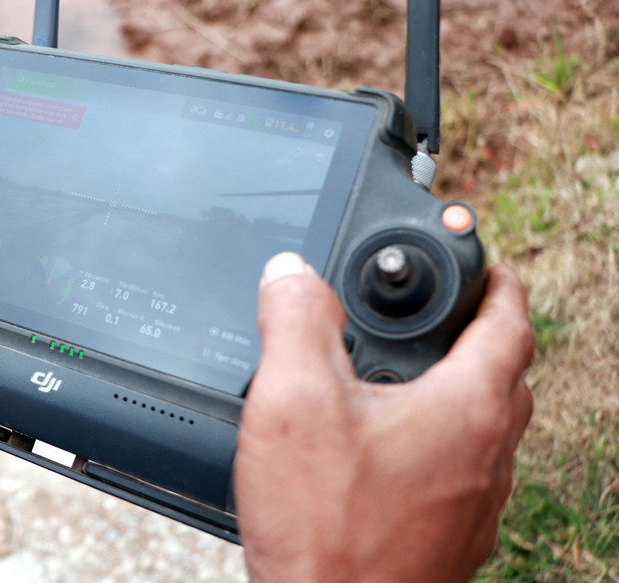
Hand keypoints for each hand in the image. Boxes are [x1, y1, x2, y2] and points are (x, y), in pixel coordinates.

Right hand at [235, 254, 532, 582]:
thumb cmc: (327, 531)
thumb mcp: (295, 402)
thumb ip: (295, 321)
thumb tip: (292, 273)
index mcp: (467, 410)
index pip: (509, 321)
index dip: (494, 279)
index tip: (477, 264)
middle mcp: (486, 457)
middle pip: (503, 375)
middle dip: (475, 335)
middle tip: (436, 315)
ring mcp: (473, 503)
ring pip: (482, 427)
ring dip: (453, 391)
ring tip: (398, 378)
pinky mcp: (449, 537)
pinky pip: (457, 471)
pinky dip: (433, 442)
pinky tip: (380, 452)